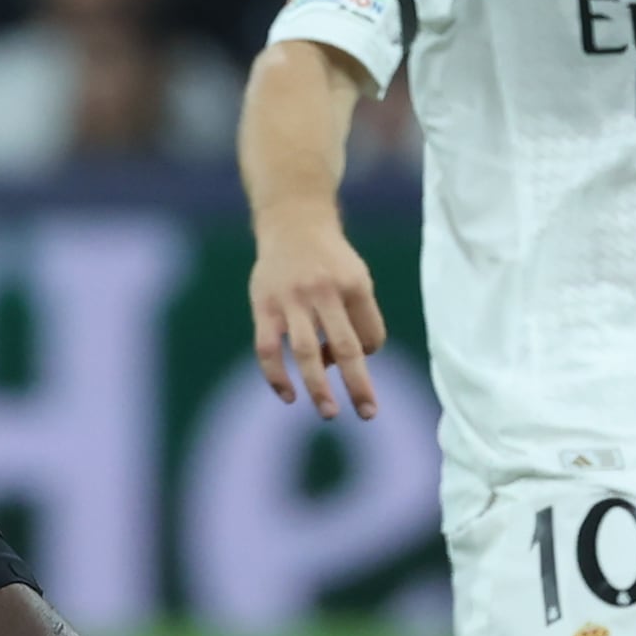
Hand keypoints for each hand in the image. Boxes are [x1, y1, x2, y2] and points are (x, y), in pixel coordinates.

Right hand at [250, 214, 389, 419]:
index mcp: (354, 285)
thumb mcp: (357, 276)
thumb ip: (356, 318)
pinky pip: (269, 349)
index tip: (358, 353)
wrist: (292, 221)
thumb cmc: (330, 260)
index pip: (371, 336)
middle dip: (358, 385)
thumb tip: (337, 365)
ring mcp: (292, 299)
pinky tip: (288, 395)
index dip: (370, 353)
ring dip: (318, 387)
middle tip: (368, 414)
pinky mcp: (264, 306)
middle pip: (346, 348)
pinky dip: (276, 376)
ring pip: (306, 352)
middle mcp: (324, 291)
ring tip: (328, 412)